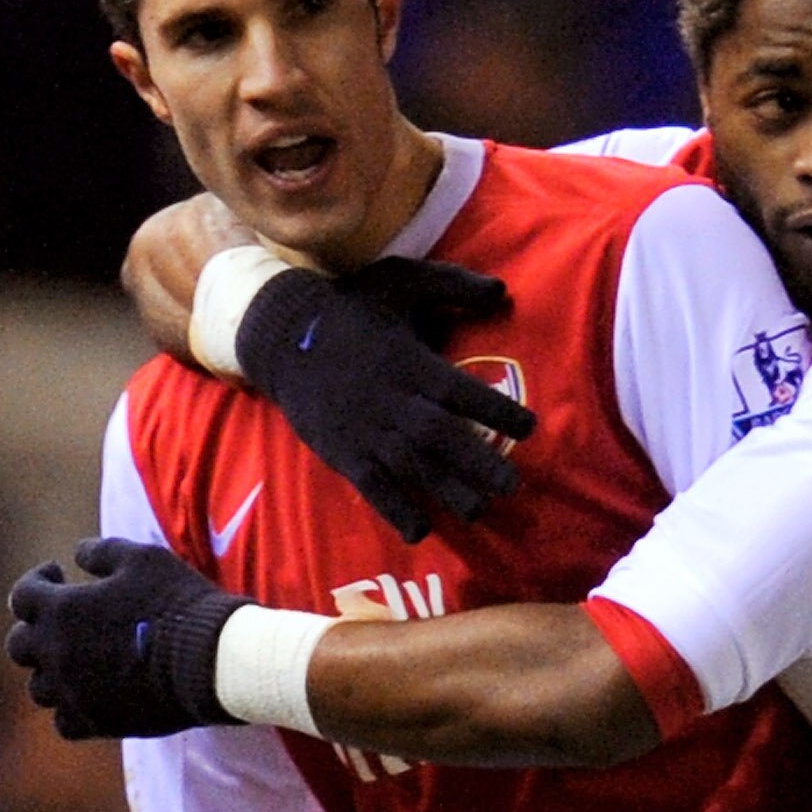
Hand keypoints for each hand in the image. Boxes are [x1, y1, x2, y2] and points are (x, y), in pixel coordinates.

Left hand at [8, 540, 239, 738]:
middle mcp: (57, 653)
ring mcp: (75, 693)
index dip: (37, 580)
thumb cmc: (179, 603)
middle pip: (19, 645)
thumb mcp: (143, 559)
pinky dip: (70, 709)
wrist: (213, 661)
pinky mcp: (98, 723)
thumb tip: (77, 554)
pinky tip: (88, 697)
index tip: (57, 574)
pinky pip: (64, 722)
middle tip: (60, 621)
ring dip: (51, 672)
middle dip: (35, 628)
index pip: (22, 595)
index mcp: (62, 609)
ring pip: (38, 687)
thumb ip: (101, 552)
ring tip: (74, 662)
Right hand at [235, 260, 534, 540]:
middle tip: (513, 486)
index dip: (497, 410)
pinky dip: (395, 508)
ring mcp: (367, 430)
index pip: (462, 391)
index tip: (529, 427)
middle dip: (479, 463)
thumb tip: (503, 291)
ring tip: (479, 512)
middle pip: (443, 437)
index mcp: (411, 362)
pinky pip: (372, 486)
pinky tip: (420, 532)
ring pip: (413, 466)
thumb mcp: (401, 279)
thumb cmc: (351, 306)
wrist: (282, 332)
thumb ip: (453, 285)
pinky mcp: (343, 451)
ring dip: (447, 491)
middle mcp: (394, 400)